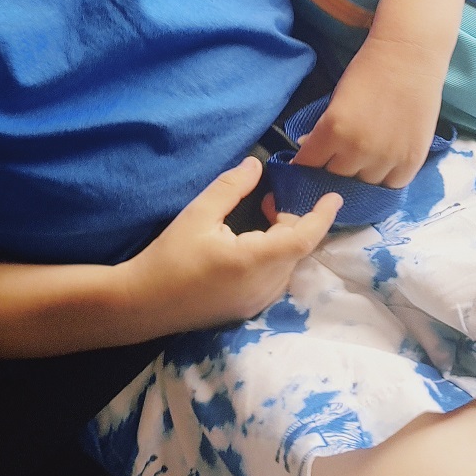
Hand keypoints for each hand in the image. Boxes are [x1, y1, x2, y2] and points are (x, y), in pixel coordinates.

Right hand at [129, 158, 339, 333]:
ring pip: (289, 265)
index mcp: (254, 261)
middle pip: (297, 249)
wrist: (142, 304)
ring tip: (263, 216)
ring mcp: (257, 302)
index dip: (322, 216)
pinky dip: (276, 257)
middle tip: (271, 200)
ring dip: (285, 240)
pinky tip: (253, 243)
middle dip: (294, 221)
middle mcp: (263, 286)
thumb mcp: (198, 213)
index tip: (334, 195)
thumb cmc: (168, 257)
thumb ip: (231, 187)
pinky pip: (276, 278)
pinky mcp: (248, 310)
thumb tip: (257, 166)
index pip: (303, 237)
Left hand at [292, 36, 445, 187]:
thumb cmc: (368, 70)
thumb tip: (308, 148)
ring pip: (364, 185)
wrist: (410, 55)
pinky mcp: (412, 160)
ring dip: (360, 175)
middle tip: (337, 161)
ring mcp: (387, 158)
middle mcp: (359, 149)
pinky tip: (384, 164)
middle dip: (332, 171)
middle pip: (335, 179)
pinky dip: (385, 178)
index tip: (307, 166)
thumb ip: (322, 130)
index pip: (308, 164)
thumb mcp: (336, 98)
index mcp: (334, 130)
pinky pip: (392, 185)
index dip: (305, 166)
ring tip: (364, 160)